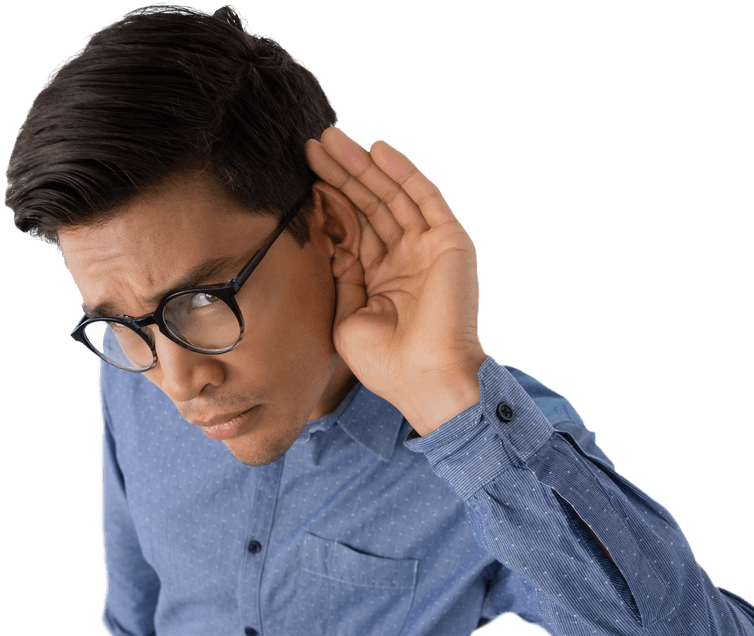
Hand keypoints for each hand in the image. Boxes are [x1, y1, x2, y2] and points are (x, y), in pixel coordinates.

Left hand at [304, 128, 487, 434]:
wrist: (425, 379)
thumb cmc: (386, 364)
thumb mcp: (348, 321)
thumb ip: (343, 280)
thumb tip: (334, 245)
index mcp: (384, 279)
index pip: (356, 228)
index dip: (332, 199)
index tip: (304, 174)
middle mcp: (407, 259)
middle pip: (371, 205)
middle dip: (343, 174)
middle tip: (313, 143)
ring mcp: (429, 249)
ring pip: (393, 195)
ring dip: (365, 166)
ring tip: (333, 139)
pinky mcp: (449, 242)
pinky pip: (424, 198)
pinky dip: (403, 173)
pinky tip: (377, 150)